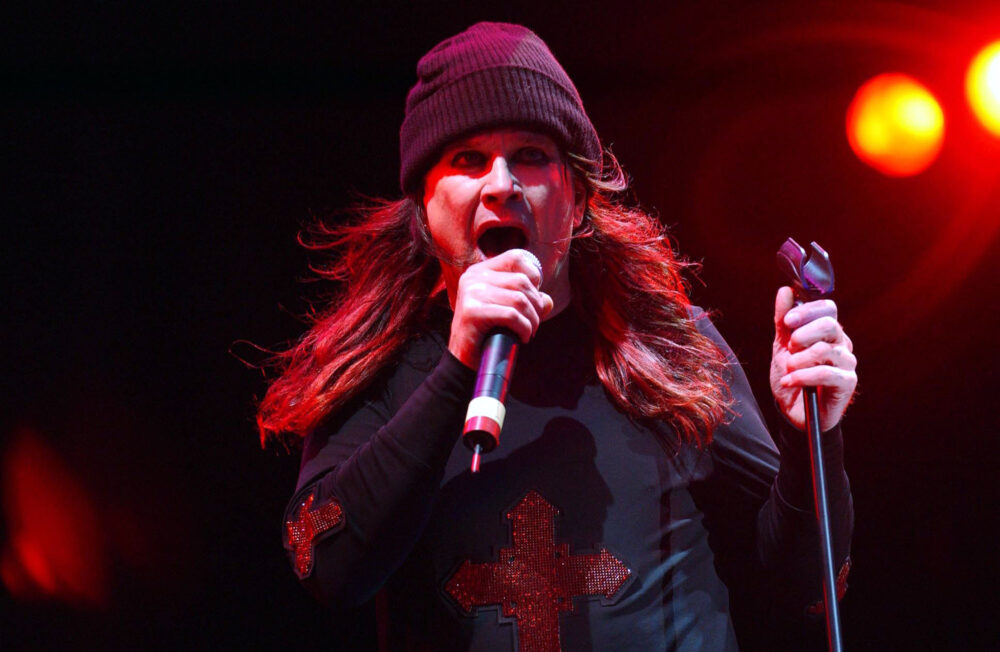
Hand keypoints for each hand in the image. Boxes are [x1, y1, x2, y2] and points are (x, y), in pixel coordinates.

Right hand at [448, 250, 553, 368]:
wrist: (463, 360)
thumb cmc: (488, 333)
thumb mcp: (509, 312)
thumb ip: (529, 302)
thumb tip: (548, 300)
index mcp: (480, 271)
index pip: (516, 258)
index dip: (533, 276)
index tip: (533, 299)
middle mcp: (473, 277)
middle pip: (522, 281)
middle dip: (536, 306)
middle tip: (533, 324)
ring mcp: (471, 293)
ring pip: (520, 300)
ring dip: (532, 320)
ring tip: (529, 332)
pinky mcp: (472, 311)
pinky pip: (512, 315)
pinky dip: (524, 329)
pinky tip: (522, 338)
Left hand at [770, 286, 857, 431]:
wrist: (792, 410)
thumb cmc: (791, 376)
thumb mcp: (781, 346)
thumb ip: (782, 320)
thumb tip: (785, 291)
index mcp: (827, 331)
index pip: (827, 308)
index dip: (807, 311)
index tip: (787, 321)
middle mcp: (841, 344)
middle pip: (829, 325)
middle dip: (802, 335)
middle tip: (789, 348)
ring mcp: (847, 362)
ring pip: (825, 350)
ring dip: (798, 360)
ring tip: (787, 369)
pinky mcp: (847, 382)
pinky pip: (826, 373)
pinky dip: (802, 377)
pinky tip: (789, 382)